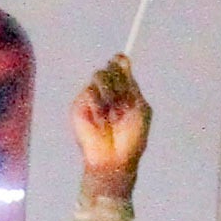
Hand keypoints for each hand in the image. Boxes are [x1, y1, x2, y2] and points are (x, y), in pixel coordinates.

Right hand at [72, 55, 150, 195]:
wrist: (114, 160)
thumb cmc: (132, 139)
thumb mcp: (140, 110)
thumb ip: (133, 86)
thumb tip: (124, 60)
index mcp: (126, 91)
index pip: (120, 66)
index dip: (120, 61)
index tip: (123, 61)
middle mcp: (109, 90)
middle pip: (110, 68)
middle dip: (118, 82)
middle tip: (122, 101)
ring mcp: (94, 96)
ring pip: (98, 75)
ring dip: (108, 93)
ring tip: (113, 115)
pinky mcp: (80, 104)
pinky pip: (89, 92)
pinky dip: (98, 106)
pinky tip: (101, 122)